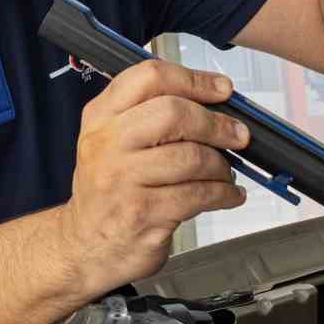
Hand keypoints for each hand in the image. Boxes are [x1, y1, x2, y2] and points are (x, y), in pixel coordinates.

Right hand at [58, 60, 249, 291]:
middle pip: (173, 112)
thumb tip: (213, 105)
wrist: (86, 246)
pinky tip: (228, 195)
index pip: (149, 77)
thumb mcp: (111, 142)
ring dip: (221, 165)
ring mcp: (122, 179)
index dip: (194, 80)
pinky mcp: (143, 213)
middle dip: (216, 123)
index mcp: (101, 117)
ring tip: (225, 173)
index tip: (221, 89)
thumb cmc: (108, 191)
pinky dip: (224, 194)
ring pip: (191, 156)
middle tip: (237, 135)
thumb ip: (149, 115)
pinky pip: (198, 195)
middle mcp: (107, 143)